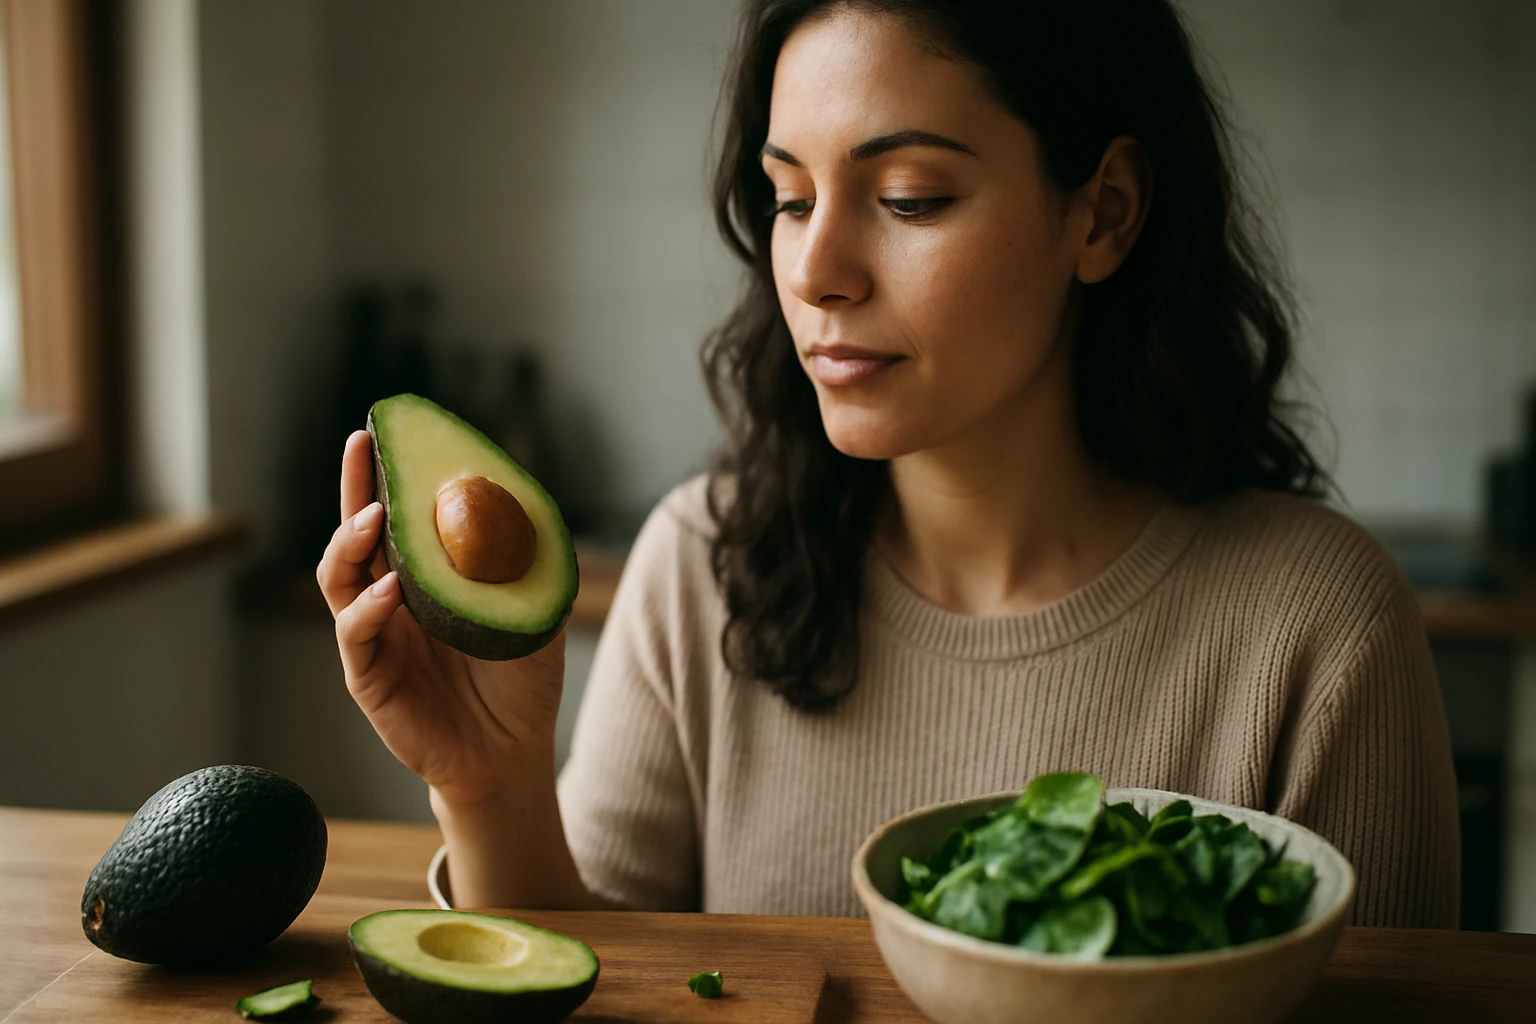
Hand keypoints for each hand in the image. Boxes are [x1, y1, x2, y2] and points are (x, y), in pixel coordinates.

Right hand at [316, 430, 566, 806]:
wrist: (511, 751)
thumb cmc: (520, 679)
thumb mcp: (532, 609)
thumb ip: (524, 561)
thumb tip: (525, 496)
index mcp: (423, 576)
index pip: (397, 515)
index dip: (386, 474)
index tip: (386, 429)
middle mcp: (388, 598)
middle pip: (356, 532)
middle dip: (356, 486)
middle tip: (363, 446)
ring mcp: (372, 634)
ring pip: (340, 577)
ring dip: (351, 542)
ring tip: (373, 518)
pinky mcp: (368, 676)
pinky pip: (355, 634)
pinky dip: (368, 608)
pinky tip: (390, 588)